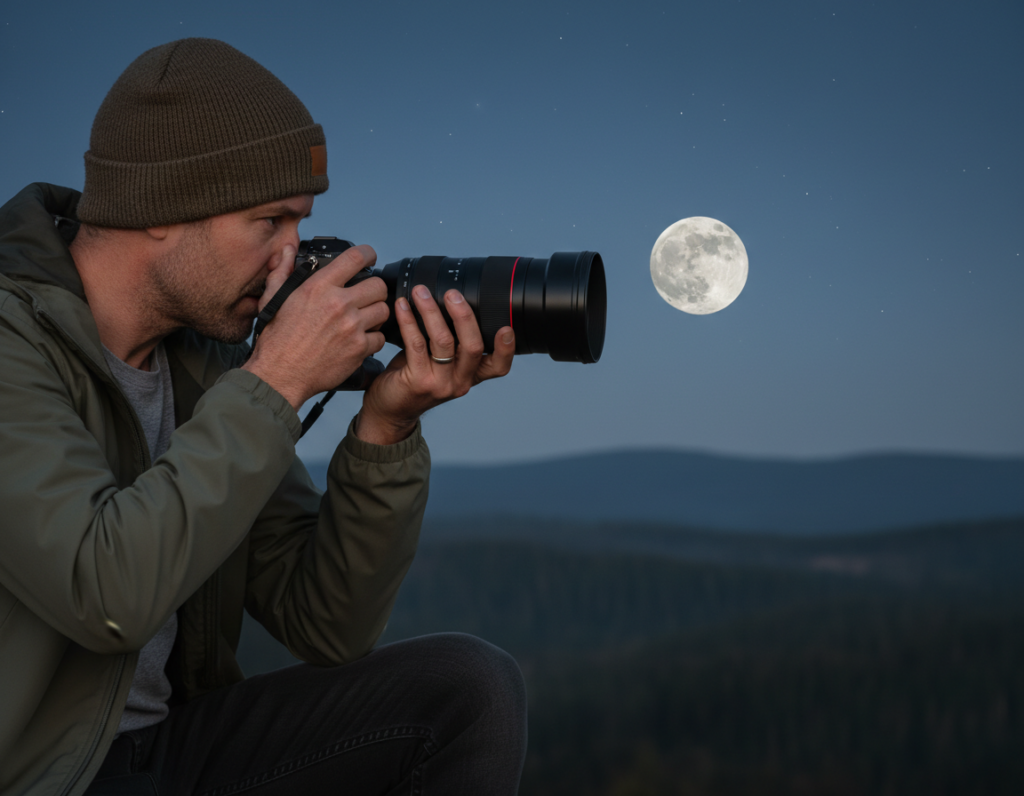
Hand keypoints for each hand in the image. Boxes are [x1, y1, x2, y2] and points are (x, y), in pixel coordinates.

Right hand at [243, 244, 389, 410]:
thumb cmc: (276, 340)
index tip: (370, 258)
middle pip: (378, 286)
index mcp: (319, 287)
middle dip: (374, 290)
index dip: (368, 254)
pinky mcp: (359, 349)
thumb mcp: (273, 299)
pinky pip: (380, 338)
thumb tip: (287, 250)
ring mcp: (351, 327)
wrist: (280, 375)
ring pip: (384, 311)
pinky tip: (359, 340)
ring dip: (376, 314)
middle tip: (366, 297)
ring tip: (363, 319)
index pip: (356, 257)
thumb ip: (283, 271)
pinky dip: (373, 339)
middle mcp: (338, 304)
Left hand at [356, 285, 514, 444]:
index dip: (506, 349)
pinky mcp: (418, 381)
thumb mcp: (441, 363)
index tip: (507, 328)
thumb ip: (451, 342)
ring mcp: (440, 383)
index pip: (498, 366)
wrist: (391, 410)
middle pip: (473, 347)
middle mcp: (460, 382)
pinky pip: (416, 344)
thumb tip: (450, 301)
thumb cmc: (415, 380)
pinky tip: (402, 306)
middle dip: (464, 316)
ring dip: (431, 311)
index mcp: (471, 375)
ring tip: (421, 292)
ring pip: (443, 341)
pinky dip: (408, 321)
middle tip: (453, 294)